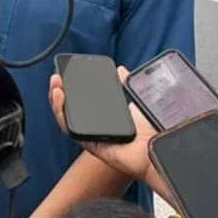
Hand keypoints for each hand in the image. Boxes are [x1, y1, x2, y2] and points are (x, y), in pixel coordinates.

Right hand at [49, 67, 161, 186]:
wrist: (161, 147)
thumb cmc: (154, 130)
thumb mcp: (138, 99)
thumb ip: (127, 84)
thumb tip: (119, 69)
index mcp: (106, 118)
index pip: (81, 103)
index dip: (70, 89)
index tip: (64, 73)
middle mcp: (98, 129)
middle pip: (70, 111)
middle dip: (59, 93)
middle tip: (56, 78)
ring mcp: (94, 137)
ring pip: (67, 121)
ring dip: (56, 103)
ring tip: (55, 87)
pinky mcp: (92, 146)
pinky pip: (72, 132)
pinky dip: (63, 116)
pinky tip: (61, 101)